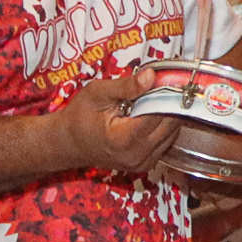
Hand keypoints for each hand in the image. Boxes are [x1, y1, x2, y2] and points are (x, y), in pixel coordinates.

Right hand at [56, 71, 179, 176]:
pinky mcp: (146, 165)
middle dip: (168, 103)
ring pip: (173, 132)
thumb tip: (151, 76)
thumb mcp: (97, 93)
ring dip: (167, 115)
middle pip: (170, 123)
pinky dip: (163, 127)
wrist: (69, 142)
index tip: (167, 79)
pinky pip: (167, 141)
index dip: (165, 93)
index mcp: (124, 138)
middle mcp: (136, 154)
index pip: (160, 112)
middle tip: (158, 87)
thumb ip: (126, 86)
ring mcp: (142, 163)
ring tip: (149, 103)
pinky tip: (148, 117)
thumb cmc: (79, 117)